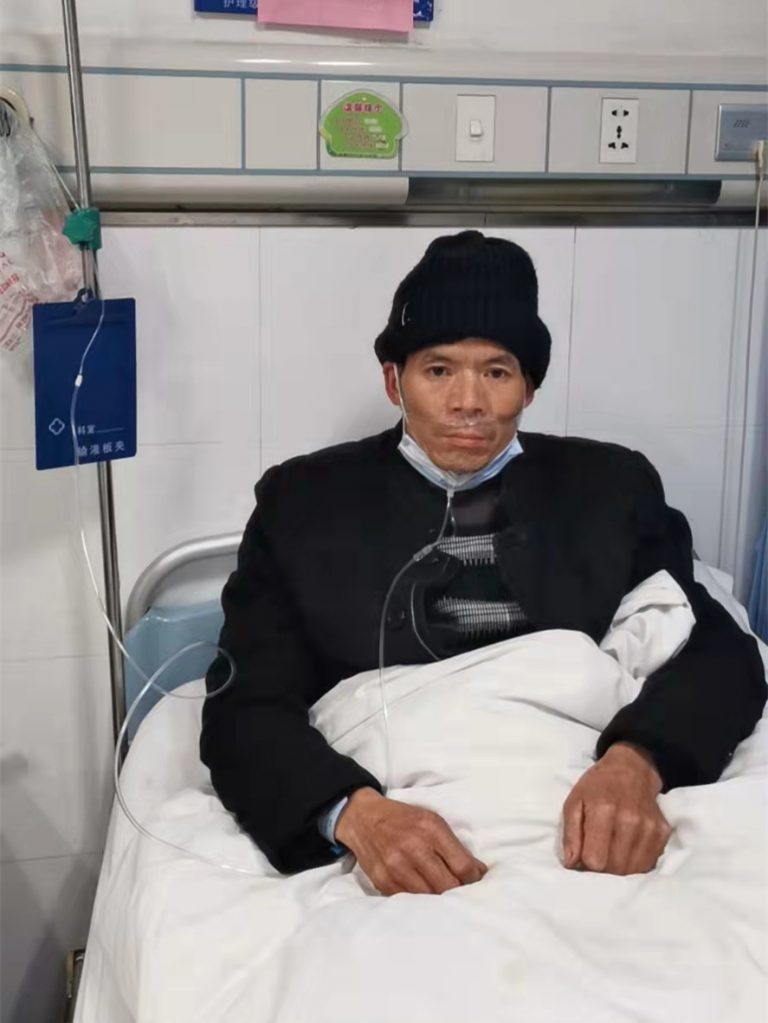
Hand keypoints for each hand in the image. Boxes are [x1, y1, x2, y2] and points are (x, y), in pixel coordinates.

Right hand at [335, 787, 487, 895]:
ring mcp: (397, 866)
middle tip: (462, 893)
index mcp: (431, 828)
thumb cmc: (404, 820)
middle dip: (459, 892)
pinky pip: (410, 901)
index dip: (474, 879)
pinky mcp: (383, 882)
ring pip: (430, 898)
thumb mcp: (432, 821)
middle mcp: (414, 847)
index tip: (476, 882)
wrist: (364, 819)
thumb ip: (454, 847)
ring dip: (440, 900)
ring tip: (445, 897)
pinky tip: (425, 896)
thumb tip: (479, 873)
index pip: (463, 866)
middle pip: (448, 886)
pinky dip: (421, 902)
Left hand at [561, 743, 671, 874]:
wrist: (631, 769)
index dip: (586, 863)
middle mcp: (629, 820)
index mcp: (603, 810)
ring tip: (610, 854)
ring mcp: (649, 828)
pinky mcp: (662, 833)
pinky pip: (648, 864)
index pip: (595, 860)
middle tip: (597, 856)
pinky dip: (634, 864)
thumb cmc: (597, 786)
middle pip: (615, 869)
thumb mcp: (574, 802)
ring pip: (632, 870)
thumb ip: (570, 834)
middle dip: (602, 869)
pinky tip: (626, 850)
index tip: (583, 856)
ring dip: (619, 869)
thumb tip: (571, 865)